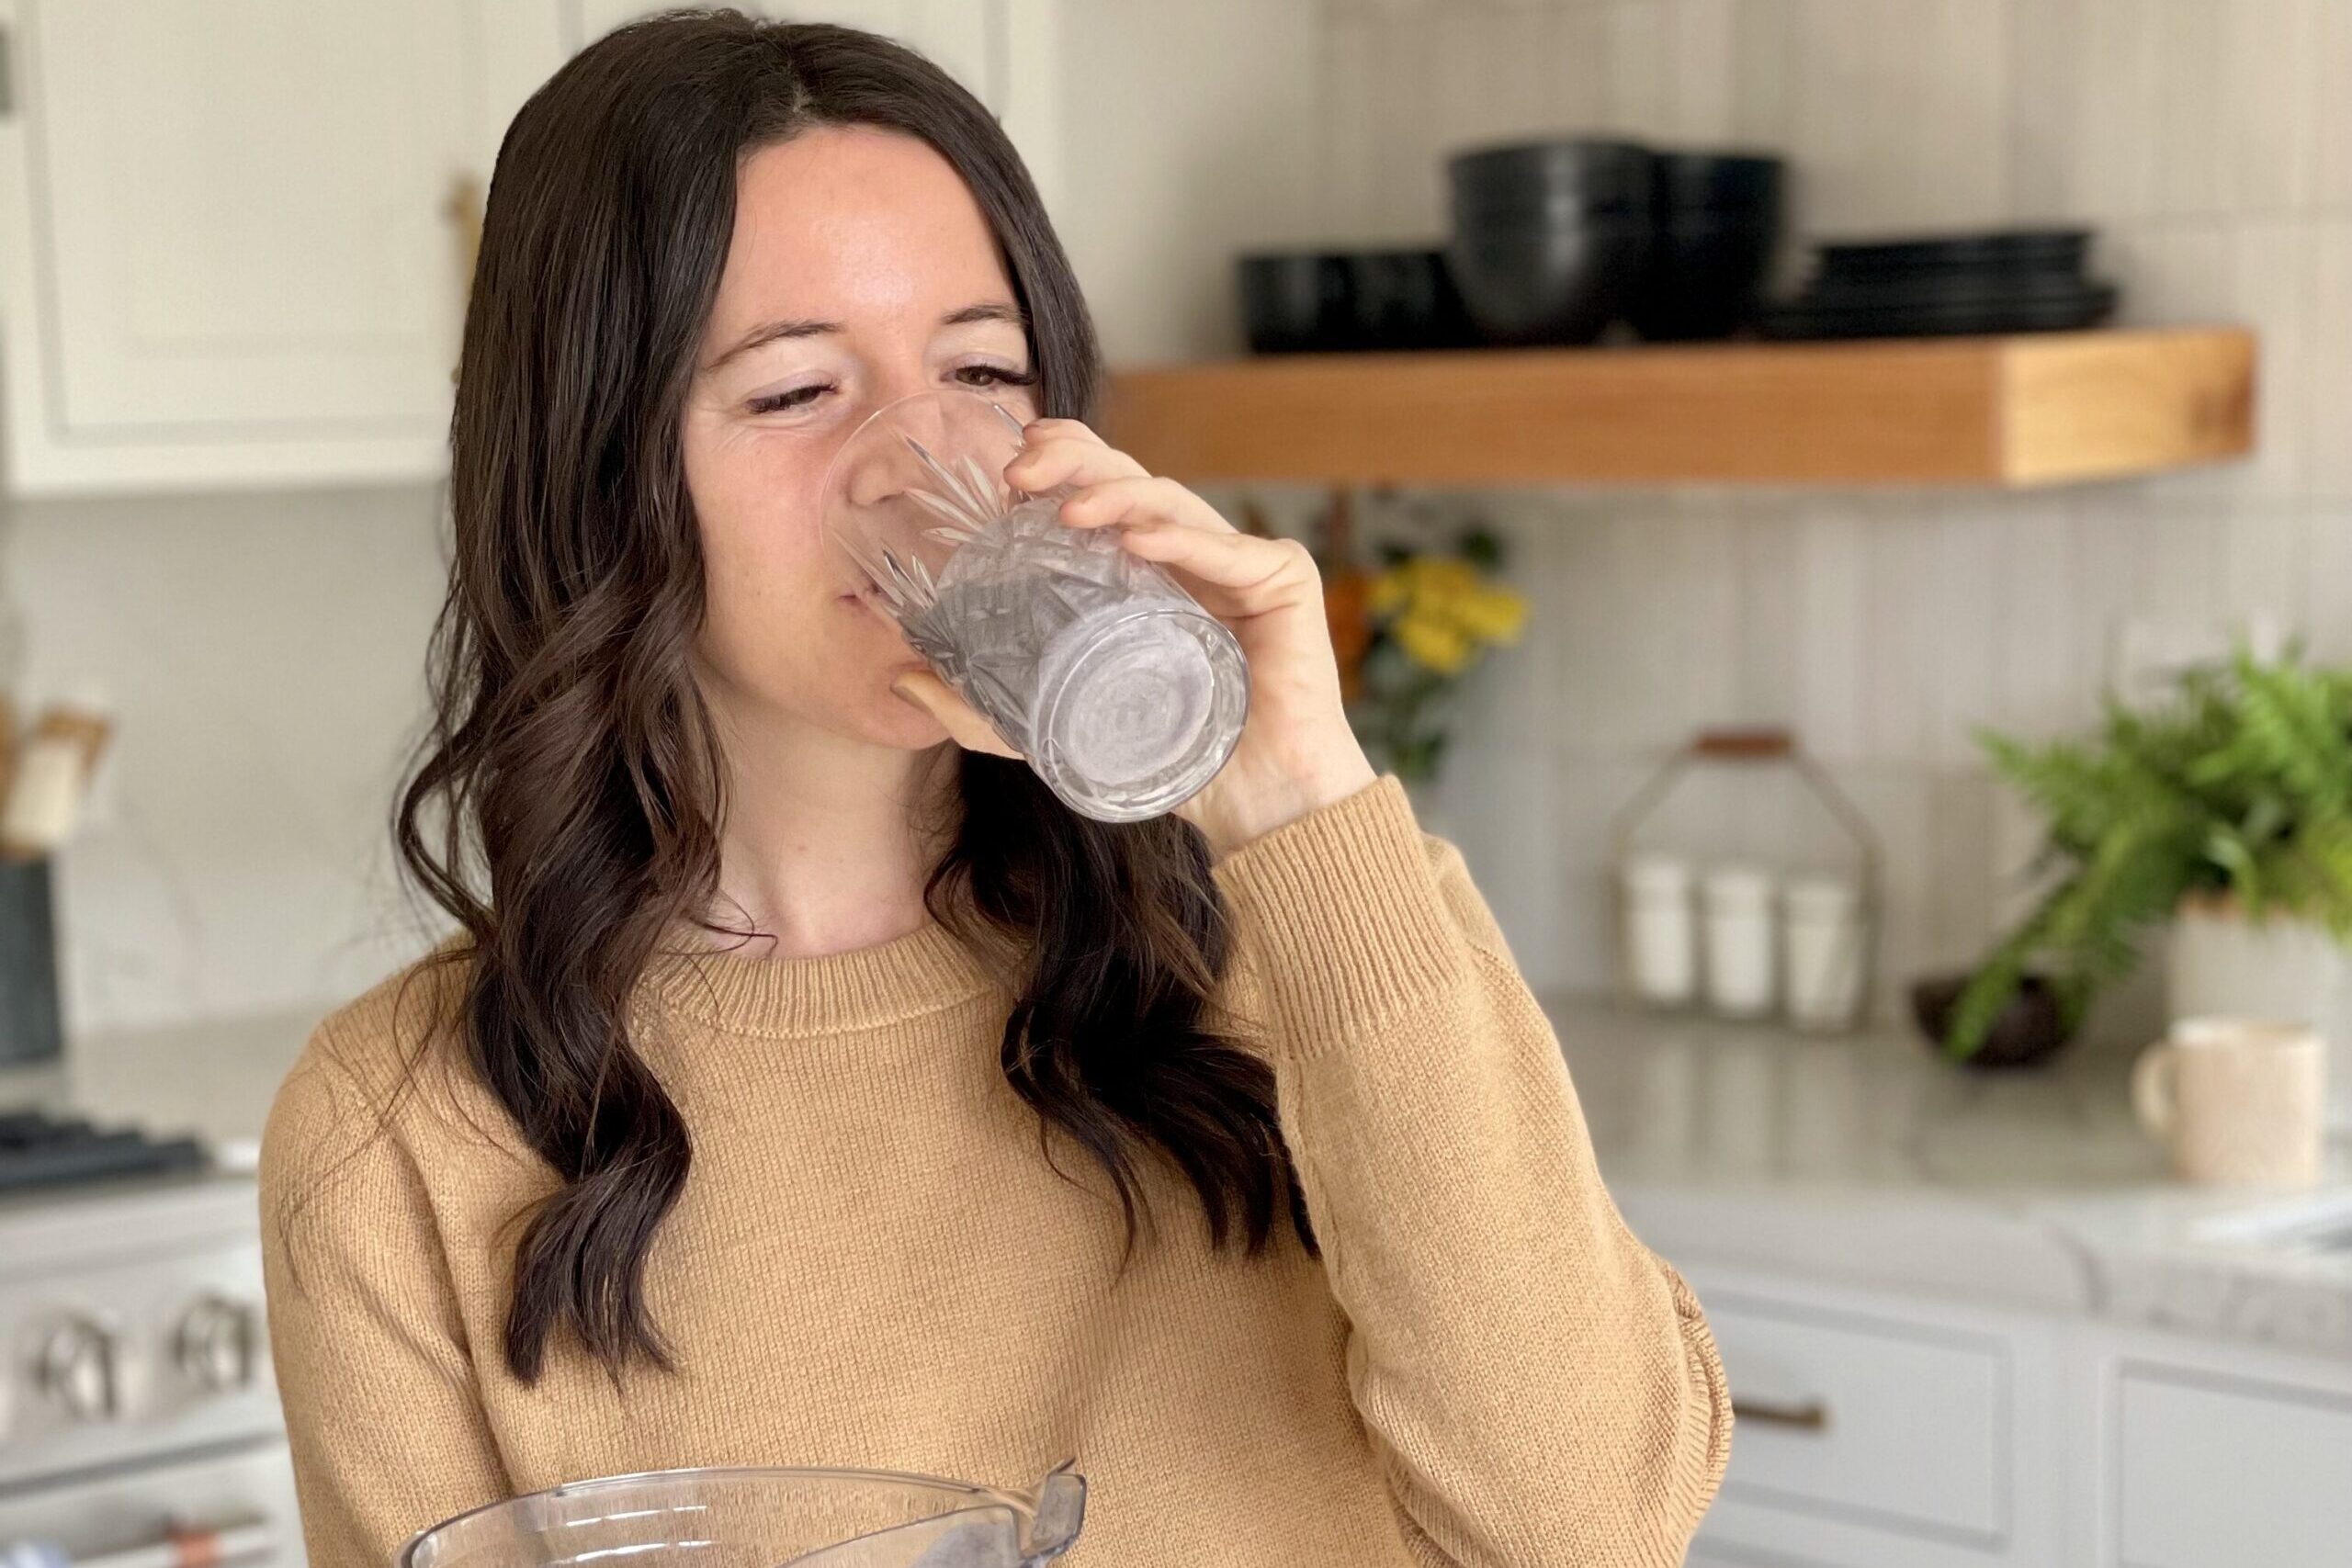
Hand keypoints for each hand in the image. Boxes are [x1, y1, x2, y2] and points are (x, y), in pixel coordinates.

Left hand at [890, 417, 1375, 856]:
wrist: (1256, 803)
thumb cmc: (1169, 757)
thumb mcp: (1054, 729)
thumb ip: (984, 707)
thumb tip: (903, 677)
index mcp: (1146, 569)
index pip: (1103, 492)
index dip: (1063, 462)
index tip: (1010, 469)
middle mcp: (1192, 553)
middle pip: (1133, 481)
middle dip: (1077, 461)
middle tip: (1022, 471)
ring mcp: (1242, 561)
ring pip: (1175, 505)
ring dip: (1119, 497)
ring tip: (1069, 509)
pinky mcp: (1286, 581)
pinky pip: (1233, 551)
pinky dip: (1186, 541)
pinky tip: (1142, 542)